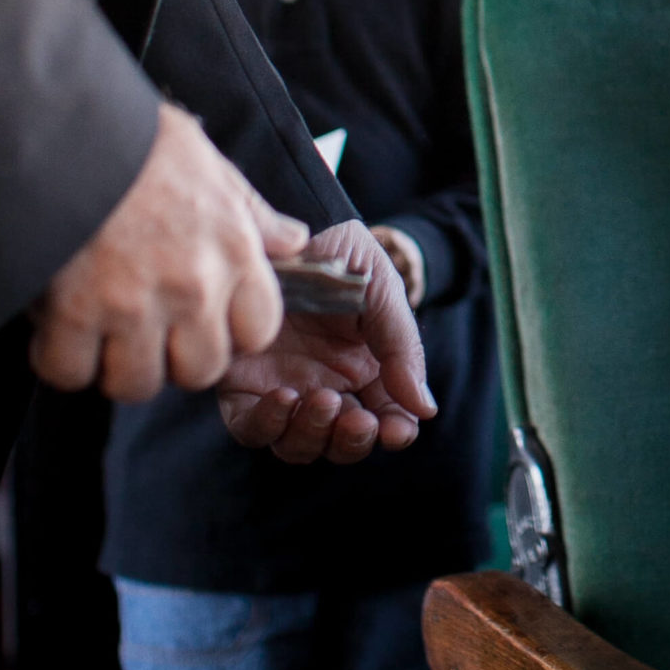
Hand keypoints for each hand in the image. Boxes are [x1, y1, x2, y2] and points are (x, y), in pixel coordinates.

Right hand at [30, 103, 307, 400]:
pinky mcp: (72, 314)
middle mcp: (193, 287)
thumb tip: (294, 240)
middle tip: (149, 331)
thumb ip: (253, 214)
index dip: (231, 333)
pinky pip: (70, 372)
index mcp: (233, 250)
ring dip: (117, 367)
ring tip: (101, 333)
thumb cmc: (140, 142)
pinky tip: (57, 327)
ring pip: (137, 383)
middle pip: (201, 371)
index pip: (258, 330)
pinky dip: (59, 358)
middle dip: (175, 361)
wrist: (67, 127)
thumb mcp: (211, 167)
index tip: (206, 318)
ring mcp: (133, 305)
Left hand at [217, 220, 435, 464]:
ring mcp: (284, 389)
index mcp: (364, 373)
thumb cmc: (344, 258)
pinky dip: (269, 425)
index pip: (384, 421)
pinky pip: (252, 426)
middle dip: (352, 441)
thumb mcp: (384, 297)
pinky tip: (284, 397)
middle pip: (339, 443)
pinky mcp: (243, 385)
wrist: (294, 225)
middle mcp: (325, 387)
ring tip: (323, 401)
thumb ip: (403, 351)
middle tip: (358, 419)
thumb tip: (425, 409)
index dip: (393, 432)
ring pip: (298, 444)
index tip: (397, 429)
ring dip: (315, 435)